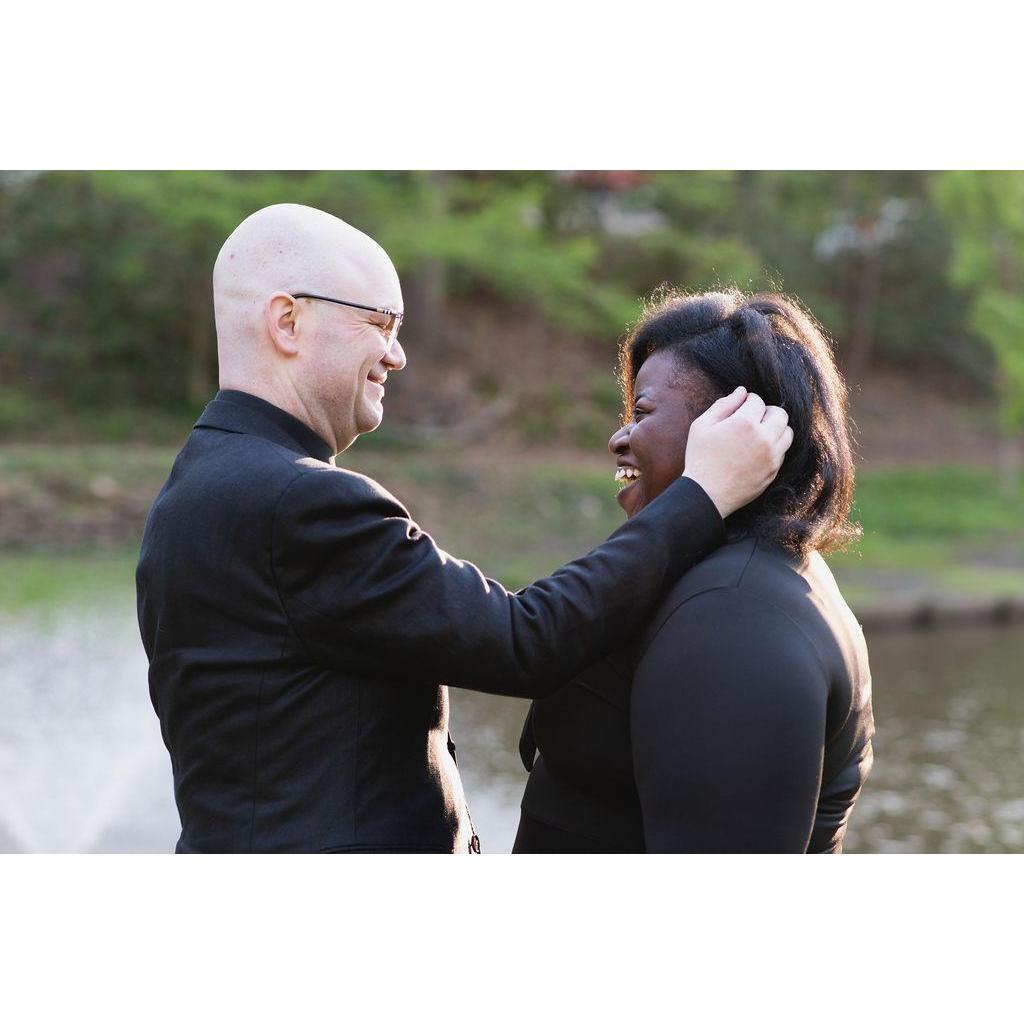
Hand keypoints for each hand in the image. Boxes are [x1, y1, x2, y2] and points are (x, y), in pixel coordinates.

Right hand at [682, 387, 792, 518]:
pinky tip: (758, 450)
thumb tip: (742, 391)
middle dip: (766, 412)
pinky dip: (775, 446)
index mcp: (744, 423)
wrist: (706, 494)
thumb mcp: (701, 426)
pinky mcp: (774, 470)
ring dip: (775, 429)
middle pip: (780, 413)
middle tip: (752, 420)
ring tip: (758, 434)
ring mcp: (772, 455)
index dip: (747, 402)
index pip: (757, 400)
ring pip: (787, 432)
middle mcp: (763, 437)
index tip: (739, 410)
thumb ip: (723, 405)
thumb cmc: (700, 458)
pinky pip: (783, 451)